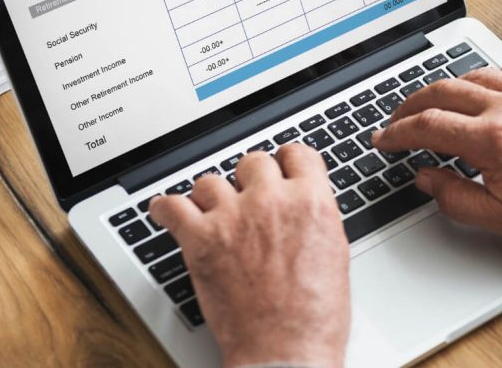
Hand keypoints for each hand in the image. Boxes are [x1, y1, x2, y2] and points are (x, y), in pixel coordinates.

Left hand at [149, 145, 349, 367]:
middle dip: (250, 180)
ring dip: (211, 196)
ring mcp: (234, 217)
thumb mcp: (335, 253)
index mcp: (312, 202)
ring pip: (211, 181)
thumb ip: (315, 218)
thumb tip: (302, 207)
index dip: (286, 163)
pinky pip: (172, 206)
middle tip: (248, 199)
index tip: (280, 170)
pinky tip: (168, 213)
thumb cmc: (314, 316)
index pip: (296, 153)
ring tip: (211, 212)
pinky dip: (167, 209)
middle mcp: (272, 201)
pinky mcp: (201, 239)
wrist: (285, 351)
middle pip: (253, 162)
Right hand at [372, 55, 501, 248]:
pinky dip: (497, 70)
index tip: (384, 139)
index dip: (397, 132)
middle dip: (411, 104)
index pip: (427, 126)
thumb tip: (425, 177)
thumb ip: (454, 197)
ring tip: (435, 101)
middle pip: (443, 92)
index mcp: (491, 140)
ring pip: (476, 75)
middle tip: (398, 118)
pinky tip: (491, 83)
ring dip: (448, 87)